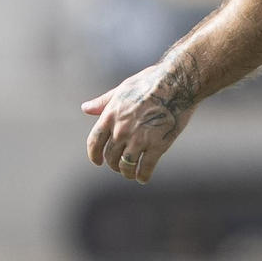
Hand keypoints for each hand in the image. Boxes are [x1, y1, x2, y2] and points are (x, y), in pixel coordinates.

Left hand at [83, 55, 200, 183]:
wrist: (176, 83)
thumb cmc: (149, 82)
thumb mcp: (122, 89)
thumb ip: (103, 102)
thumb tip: (85, 108)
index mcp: (110, 115)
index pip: (94, 142)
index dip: (94, 155)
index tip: (97, 161)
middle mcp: (121, 130)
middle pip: (110, 157)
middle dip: (113, 164)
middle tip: (119, 166)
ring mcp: (138, 139)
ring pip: (125, 166)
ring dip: (127, 172)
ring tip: (131, 173)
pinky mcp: (157, 146)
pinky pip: (145, 168)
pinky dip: (142, 176)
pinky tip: (143, 177)